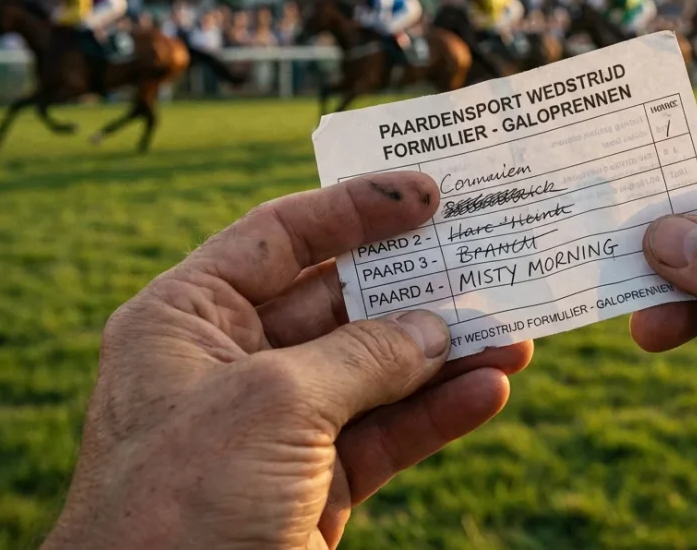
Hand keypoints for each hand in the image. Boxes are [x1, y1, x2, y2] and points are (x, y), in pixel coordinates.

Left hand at [43, 173, 531, 549]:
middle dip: (414, 286)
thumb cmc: (182, 503)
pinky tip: (490, 390)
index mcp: (186, 320)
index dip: (354, 209)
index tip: (428, 192)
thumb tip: (435, 330)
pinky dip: (438, 413)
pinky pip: (386, 435)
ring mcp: (274, 429)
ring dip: (443, 353)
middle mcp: (229, 365)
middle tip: (488, 258)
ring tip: (514, 329)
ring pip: (374, 373)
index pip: (278, 236)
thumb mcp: (272, 404)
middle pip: (338, 303)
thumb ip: (362, 355)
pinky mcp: (313, 488)